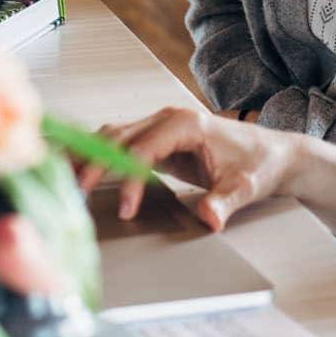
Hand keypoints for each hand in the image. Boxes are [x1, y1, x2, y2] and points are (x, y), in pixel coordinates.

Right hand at [82, 103, 297, 231]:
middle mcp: (168, 117)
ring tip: (63, 180)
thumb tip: (209, 219)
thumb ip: (225, 202)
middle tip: (74, 194)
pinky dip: (97, 154)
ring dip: (89, 156)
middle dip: (94, 164)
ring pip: (113, 135)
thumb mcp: (246, 187)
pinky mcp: (156, 137)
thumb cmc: (260, 165)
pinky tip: (77, 169)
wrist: (273, 153)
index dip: (130, 179)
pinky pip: (119, 142)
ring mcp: (160, 124)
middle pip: (119, 136)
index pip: (145, 149)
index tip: (124, 210)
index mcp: (187, 124)